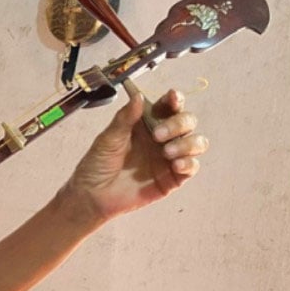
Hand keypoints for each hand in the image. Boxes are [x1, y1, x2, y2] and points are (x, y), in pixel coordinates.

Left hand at [62, 89, 208, 220]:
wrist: (93, 195)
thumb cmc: (98, 164)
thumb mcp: (108, 139)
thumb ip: (125, 118)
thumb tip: (137, 95)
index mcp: (147, 123)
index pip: (169, 106)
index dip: (175, 99)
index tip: (172, 98)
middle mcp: (163, 138)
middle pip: (187, 122)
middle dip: (178, 124)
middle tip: (157, 135)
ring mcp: (169, 158)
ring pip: (196, 142)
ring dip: (187, 143)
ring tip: (167, 152)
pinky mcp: (172, 178)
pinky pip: (192, 167)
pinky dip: (189, 163)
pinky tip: (176, 165)